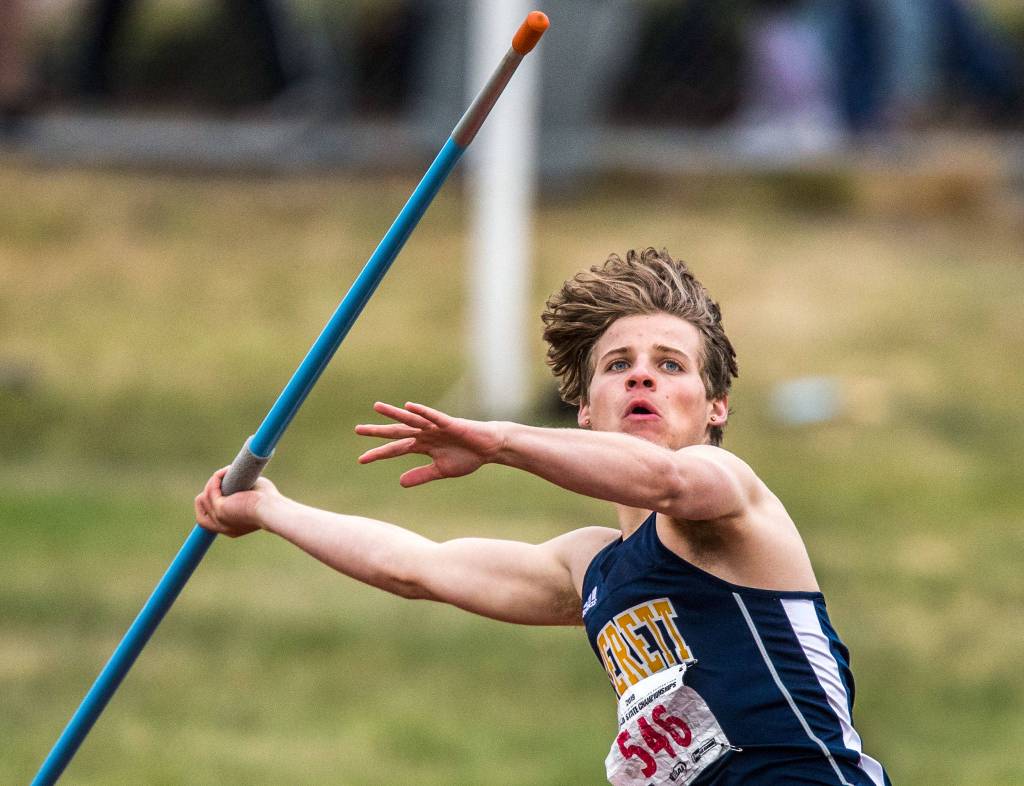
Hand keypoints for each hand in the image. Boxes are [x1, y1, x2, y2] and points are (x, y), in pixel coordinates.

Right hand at [194, 467, 282, 537]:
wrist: (272, 508)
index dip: (207, 506)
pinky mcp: (220, 509)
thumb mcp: (251, 498)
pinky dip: (216, 479)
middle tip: (221, 480)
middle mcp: (222, 527)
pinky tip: (225, 472)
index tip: (217, 490)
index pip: (207, 521)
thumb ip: (240, 492)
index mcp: (230, 529)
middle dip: (206, 495)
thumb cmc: (269, 502)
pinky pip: (210, 491)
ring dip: (213, 483)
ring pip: (203, 499)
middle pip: (200, 512)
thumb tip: (234, 478)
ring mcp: (219, 519)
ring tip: (226, 472)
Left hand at [355, 402, 504, 486]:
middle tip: (357, 430)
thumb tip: (400, 482)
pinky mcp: (449, 423)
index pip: (396, 449)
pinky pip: (433, 416)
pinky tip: (409, 406)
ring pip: (411, 419)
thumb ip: (421, 475)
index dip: (379, 453)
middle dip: (378, 431)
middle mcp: (425, 434)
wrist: (489, 448)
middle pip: (397, 431)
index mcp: (423, 445)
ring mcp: (436, 427)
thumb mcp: (441, 471)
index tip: (361, 460)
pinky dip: (422, 411)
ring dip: (394, 413)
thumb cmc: (467, 456)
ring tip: (377, 407)